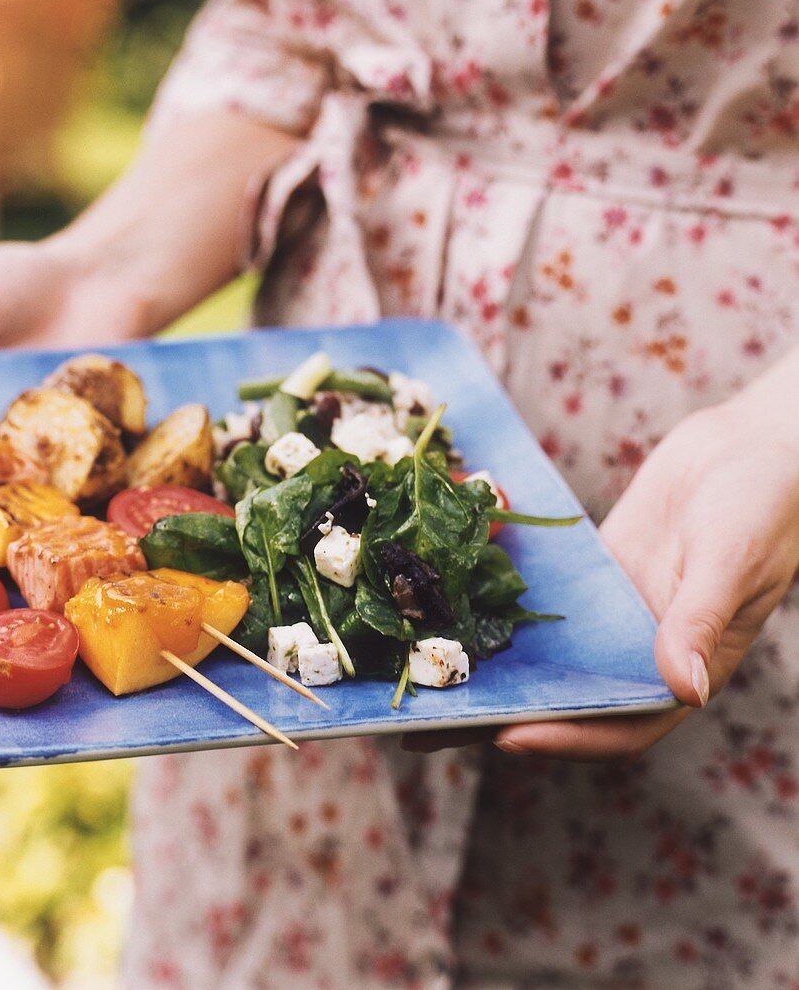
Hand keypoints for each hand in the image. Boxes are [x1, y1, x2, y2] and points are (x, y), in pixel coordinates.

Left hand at [403, 363, 798, 761]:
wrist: (754, 448)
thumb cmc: (764, 506)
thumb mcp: (731, 560)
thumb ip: (701, 622)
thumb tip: (685, 688)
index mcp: (683, 665)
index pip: (621, 723)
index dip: (565, 736)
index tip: (506, 735)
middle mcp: (640, 648)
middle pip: (566, 694)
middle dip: (502, 710)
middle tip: (428, 720)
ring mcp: (613, 612)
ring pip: (546, 650)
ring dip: (491, 662)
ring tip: (420, 667)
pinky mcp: (594, 573)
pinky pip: (543, 597)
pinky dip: (502, 602)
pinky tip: (451, 600)